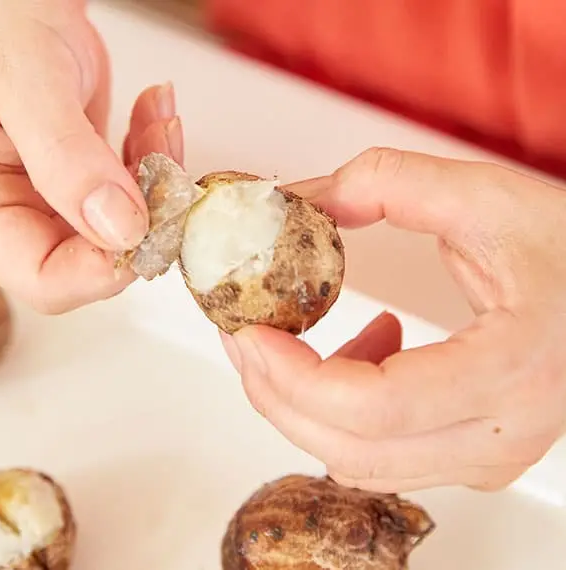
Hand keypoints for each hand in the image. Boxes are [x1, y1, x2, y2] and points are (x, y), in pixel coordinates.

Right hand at [0, 0, 182, 312]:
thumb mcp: (24, 75)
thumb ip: (67, 157)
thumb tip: (119, 229)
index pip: (43, 279)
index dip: (107, 265)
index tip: (154, 217)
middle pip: (90, 263)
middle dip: (143, 215)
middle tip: (166, 151)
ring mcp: (37, 208)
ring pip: (121, 233)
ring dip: (155, 180)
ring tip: (159, 117)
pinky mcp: (72, 192)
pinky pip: (130, 201)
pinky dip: (151, 161)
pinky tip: (151, 114)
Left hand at [221, 147, 565, 492]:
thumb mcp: (483, 196)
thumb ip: (385, 184)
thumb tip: (294, 202)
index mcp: (512, 367)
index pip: (377, 405)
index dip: (293, 375)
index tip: (247, 330)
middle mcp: (504, 433)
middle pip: (352, 448)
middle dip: (276, 391)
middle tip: (241, 333)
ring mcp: (490, 456)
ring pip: (359, 462)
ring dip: (302, 402)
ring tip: (286, 335)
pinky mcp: (477, 455)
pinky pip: (383, 455)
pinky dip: (342, 410)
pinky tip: (362, 346)